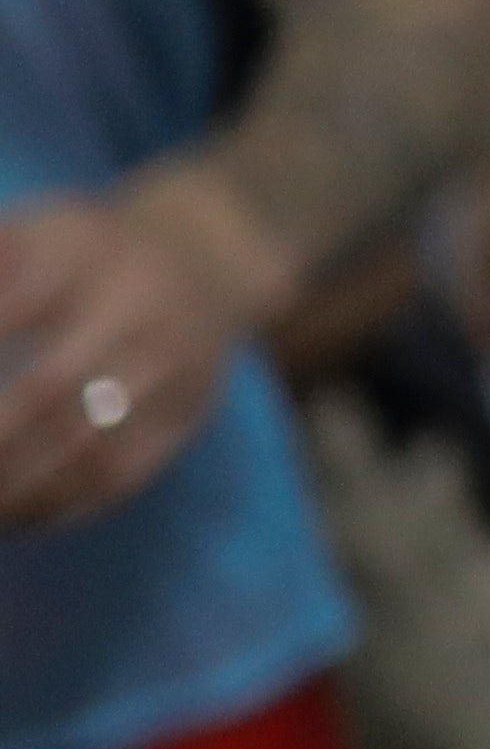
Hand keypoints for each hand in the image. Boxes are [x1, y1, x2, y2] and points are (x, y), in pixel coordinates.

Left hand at [0, 169, 296, 530]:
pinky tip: (16, 520)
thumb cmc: (93, 252)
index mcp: (90, 256)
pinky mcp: (188, 414)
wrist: (211, 260)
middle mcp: (142, 311)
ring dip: (19, 486)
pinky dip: (60, 507)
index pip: (13, 311)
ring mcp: (174, 368)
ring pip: (89, 445)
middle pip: (50, 386)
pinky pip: (123, 475)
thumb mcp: (44, 229)